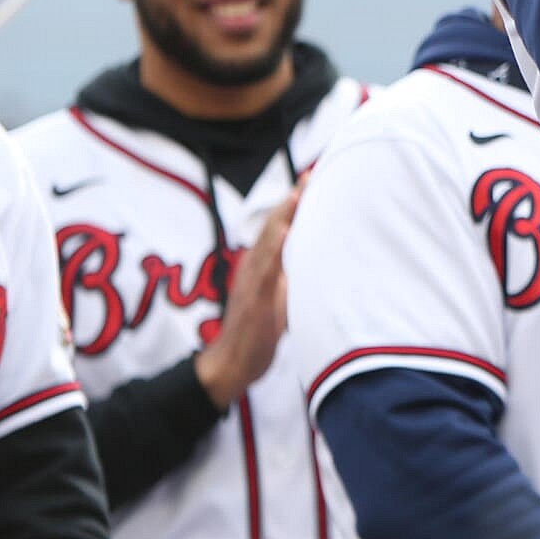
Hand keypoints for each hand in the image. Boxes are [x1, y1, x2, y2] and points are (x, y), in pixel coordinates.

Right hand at [195, 183, 298, 409]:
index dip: (292, 206)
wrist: (230, 364)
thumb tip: (308, 265)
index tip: (309, 180)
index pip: (277, 229)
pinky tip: (283, 233)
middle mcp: (253, 269)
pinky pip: (265, 272)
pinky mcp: (255, 300)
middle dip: (291, 202)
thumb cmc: (255, 333)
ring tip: (297, 193)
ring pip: (267, 244)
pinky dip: (273, 251)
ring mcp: (252, 283)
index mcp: (260, 267)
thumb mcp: (276, 300)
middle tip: (309, 175)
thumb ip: (287, 279)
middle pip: (272, 228)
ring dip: (282, 217)